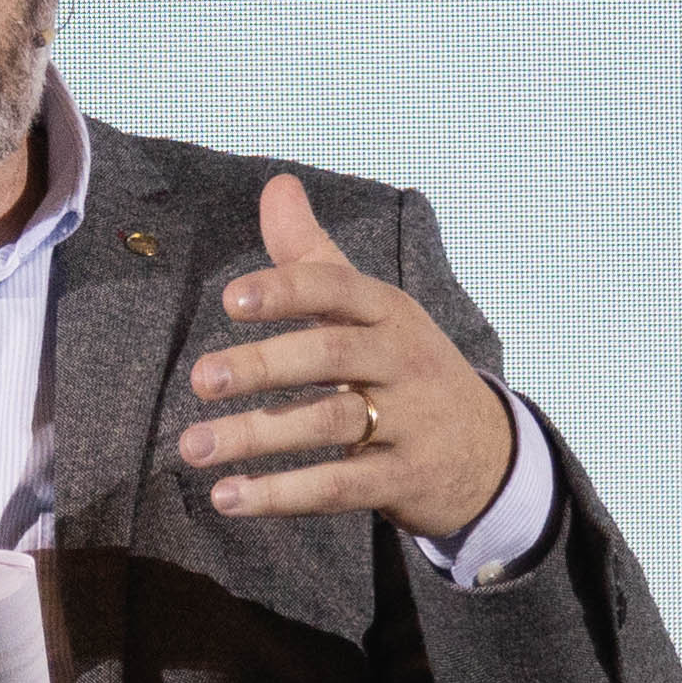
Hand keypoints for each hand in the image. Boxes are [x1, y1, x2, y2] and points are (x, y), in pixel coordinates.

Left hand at [177, 173, 520, 537]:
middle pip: (331, 356)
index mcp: (389, 312)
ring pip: (329, 423)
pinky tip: (229, 497)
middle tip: (200, 379)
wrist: (489, 453)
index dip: (286, 292)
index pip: (338, 289)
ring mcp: (409, 422)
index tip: (229, 301)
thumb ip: (313, 256)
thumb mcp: (372, 310)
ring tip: (192, 448)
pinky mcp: (405, 479)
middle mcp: (402, 361)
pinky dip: (283, 493)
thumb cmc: (406, 370)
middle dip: (263, 365)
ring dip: (256, 436)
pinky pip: (340, 485)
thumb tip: (277, 185)